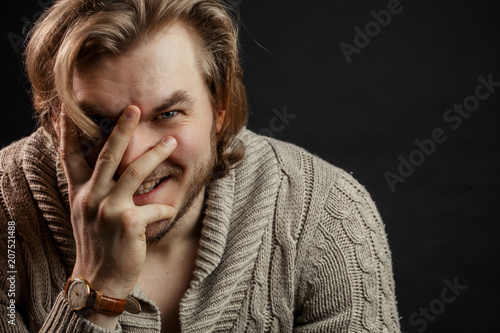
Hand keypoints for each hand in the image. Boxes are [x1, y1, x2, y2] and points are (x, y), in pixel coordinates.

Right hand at [57, 105, 175, 299]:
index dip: (69, 132)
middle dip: (123, 129)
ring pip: (135, 172)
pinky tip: (171, 210)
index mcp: (80, 192)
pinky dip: (166, 208)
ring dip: (155, 154)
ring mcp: (109, 209)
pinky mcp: (128, 223)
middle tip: (135, 108)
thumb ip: (93, 190)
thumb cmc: (97, 244)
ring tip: (171, 141)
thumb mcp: (86, 214)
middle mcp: (92, 197)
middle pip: (108, 155)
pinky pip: (155, 208)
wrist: (99, 279)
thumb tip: (108, 169)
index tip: (70, 109)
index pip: (70, 156)